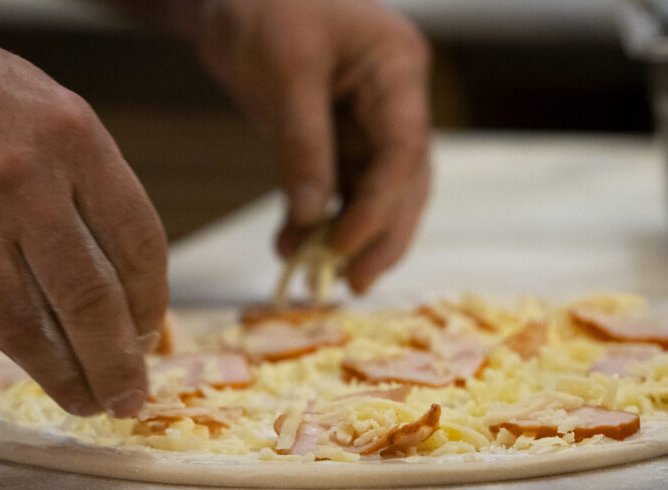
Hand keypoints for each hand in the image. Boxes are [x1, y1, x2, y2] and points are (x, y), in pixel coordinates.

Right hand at [0, 2, 166, 416]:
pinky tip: (40, 367)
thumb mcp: (55, 116)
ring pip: (29, 326)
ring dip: (68, 376)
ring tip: (92, 402)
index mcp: (75, 140)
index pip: (138, 243)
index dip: (153, 300)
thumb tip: (128, 283)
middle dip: (119, 361)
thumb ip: (94, 191)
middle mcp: (24, 183)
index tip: (154, 332)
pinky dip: (15, 350)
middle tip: (132, 398)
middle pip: (90, 299)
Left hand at [183, 0, 431, 292]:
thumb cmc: (263, 5)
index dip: (380, 207)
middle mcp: (393, 98)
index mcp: (397, 69)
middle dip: (381, 234)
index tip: (344, 247)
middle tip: (354, 283)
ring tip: (322, 277)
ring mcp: (366, 117)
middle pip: (403, 180)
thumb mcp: (284, 72)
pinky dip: (316, 217)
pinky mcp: (334, 133)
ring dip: (349, 234)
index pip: (404, 151)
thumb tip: (312, 218)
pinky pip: (335, 184)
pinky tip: (292, 243)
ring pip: (373, 189)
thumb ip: (302, 146)